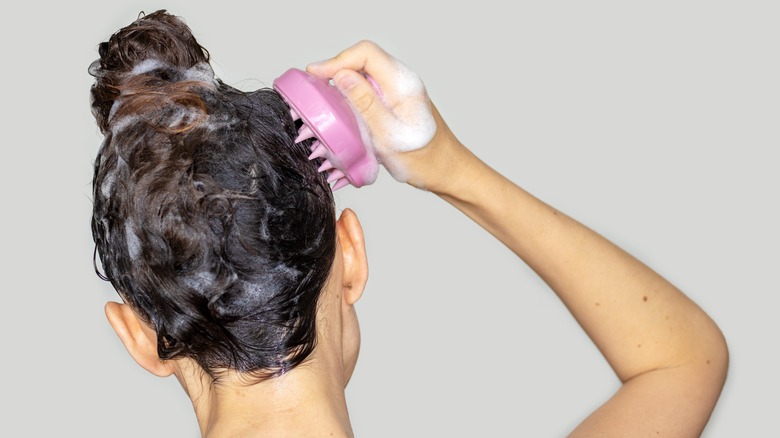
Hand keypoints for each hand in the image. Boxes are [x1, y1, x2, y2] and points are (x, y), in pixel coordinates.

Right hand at [307, 41, 466, 190]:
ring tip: (322, 95)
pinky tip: (341, 107)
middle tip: (314, 85)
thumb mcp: (389, 135)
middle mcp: (402, 81)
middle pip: (363, 59)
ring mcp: (399, 91)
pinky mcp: (395, 102)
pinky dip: (351, 93)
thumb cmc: (424, 160)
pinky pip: (370, 88)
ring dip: (342, 80)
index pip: (366, 53)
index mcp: (403, 83)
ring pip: (365, 73)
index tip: (315, 74)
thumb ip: (365, 104)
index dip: (337, 60)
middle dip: (336, 68)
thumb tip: (341, 76)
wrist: (447, 171)